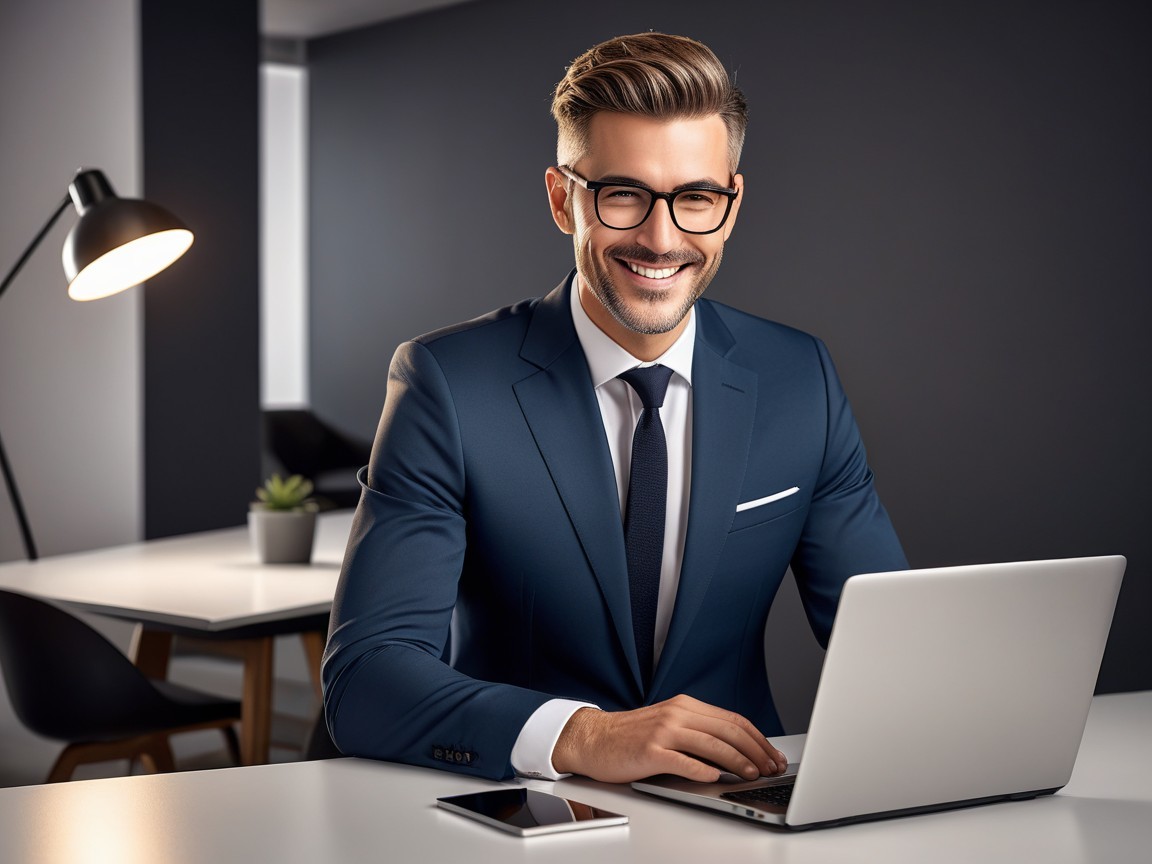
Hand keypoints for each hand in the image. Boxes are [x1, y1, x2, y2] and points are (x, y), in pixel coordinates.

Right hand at [551, 694, 787, 782]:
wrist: (593, 739)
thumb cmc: (631, 737)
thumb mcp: (668, 725)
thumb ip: (698, 732)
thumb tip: (737, 752)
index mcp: (685, 706)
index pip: (733, 720)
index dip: (758, 738)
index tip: (772, 755)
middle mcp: (677, 714)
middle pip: (728, 730)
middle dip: (756, 751)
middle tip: (771, 767)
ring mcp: (663, 732)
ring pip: (712, 744)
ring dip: (738, 760)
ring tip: (753, 774)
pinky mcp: (650, 752)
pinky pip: (683, 761)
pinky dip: (703, 769)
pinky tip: (716, 777)